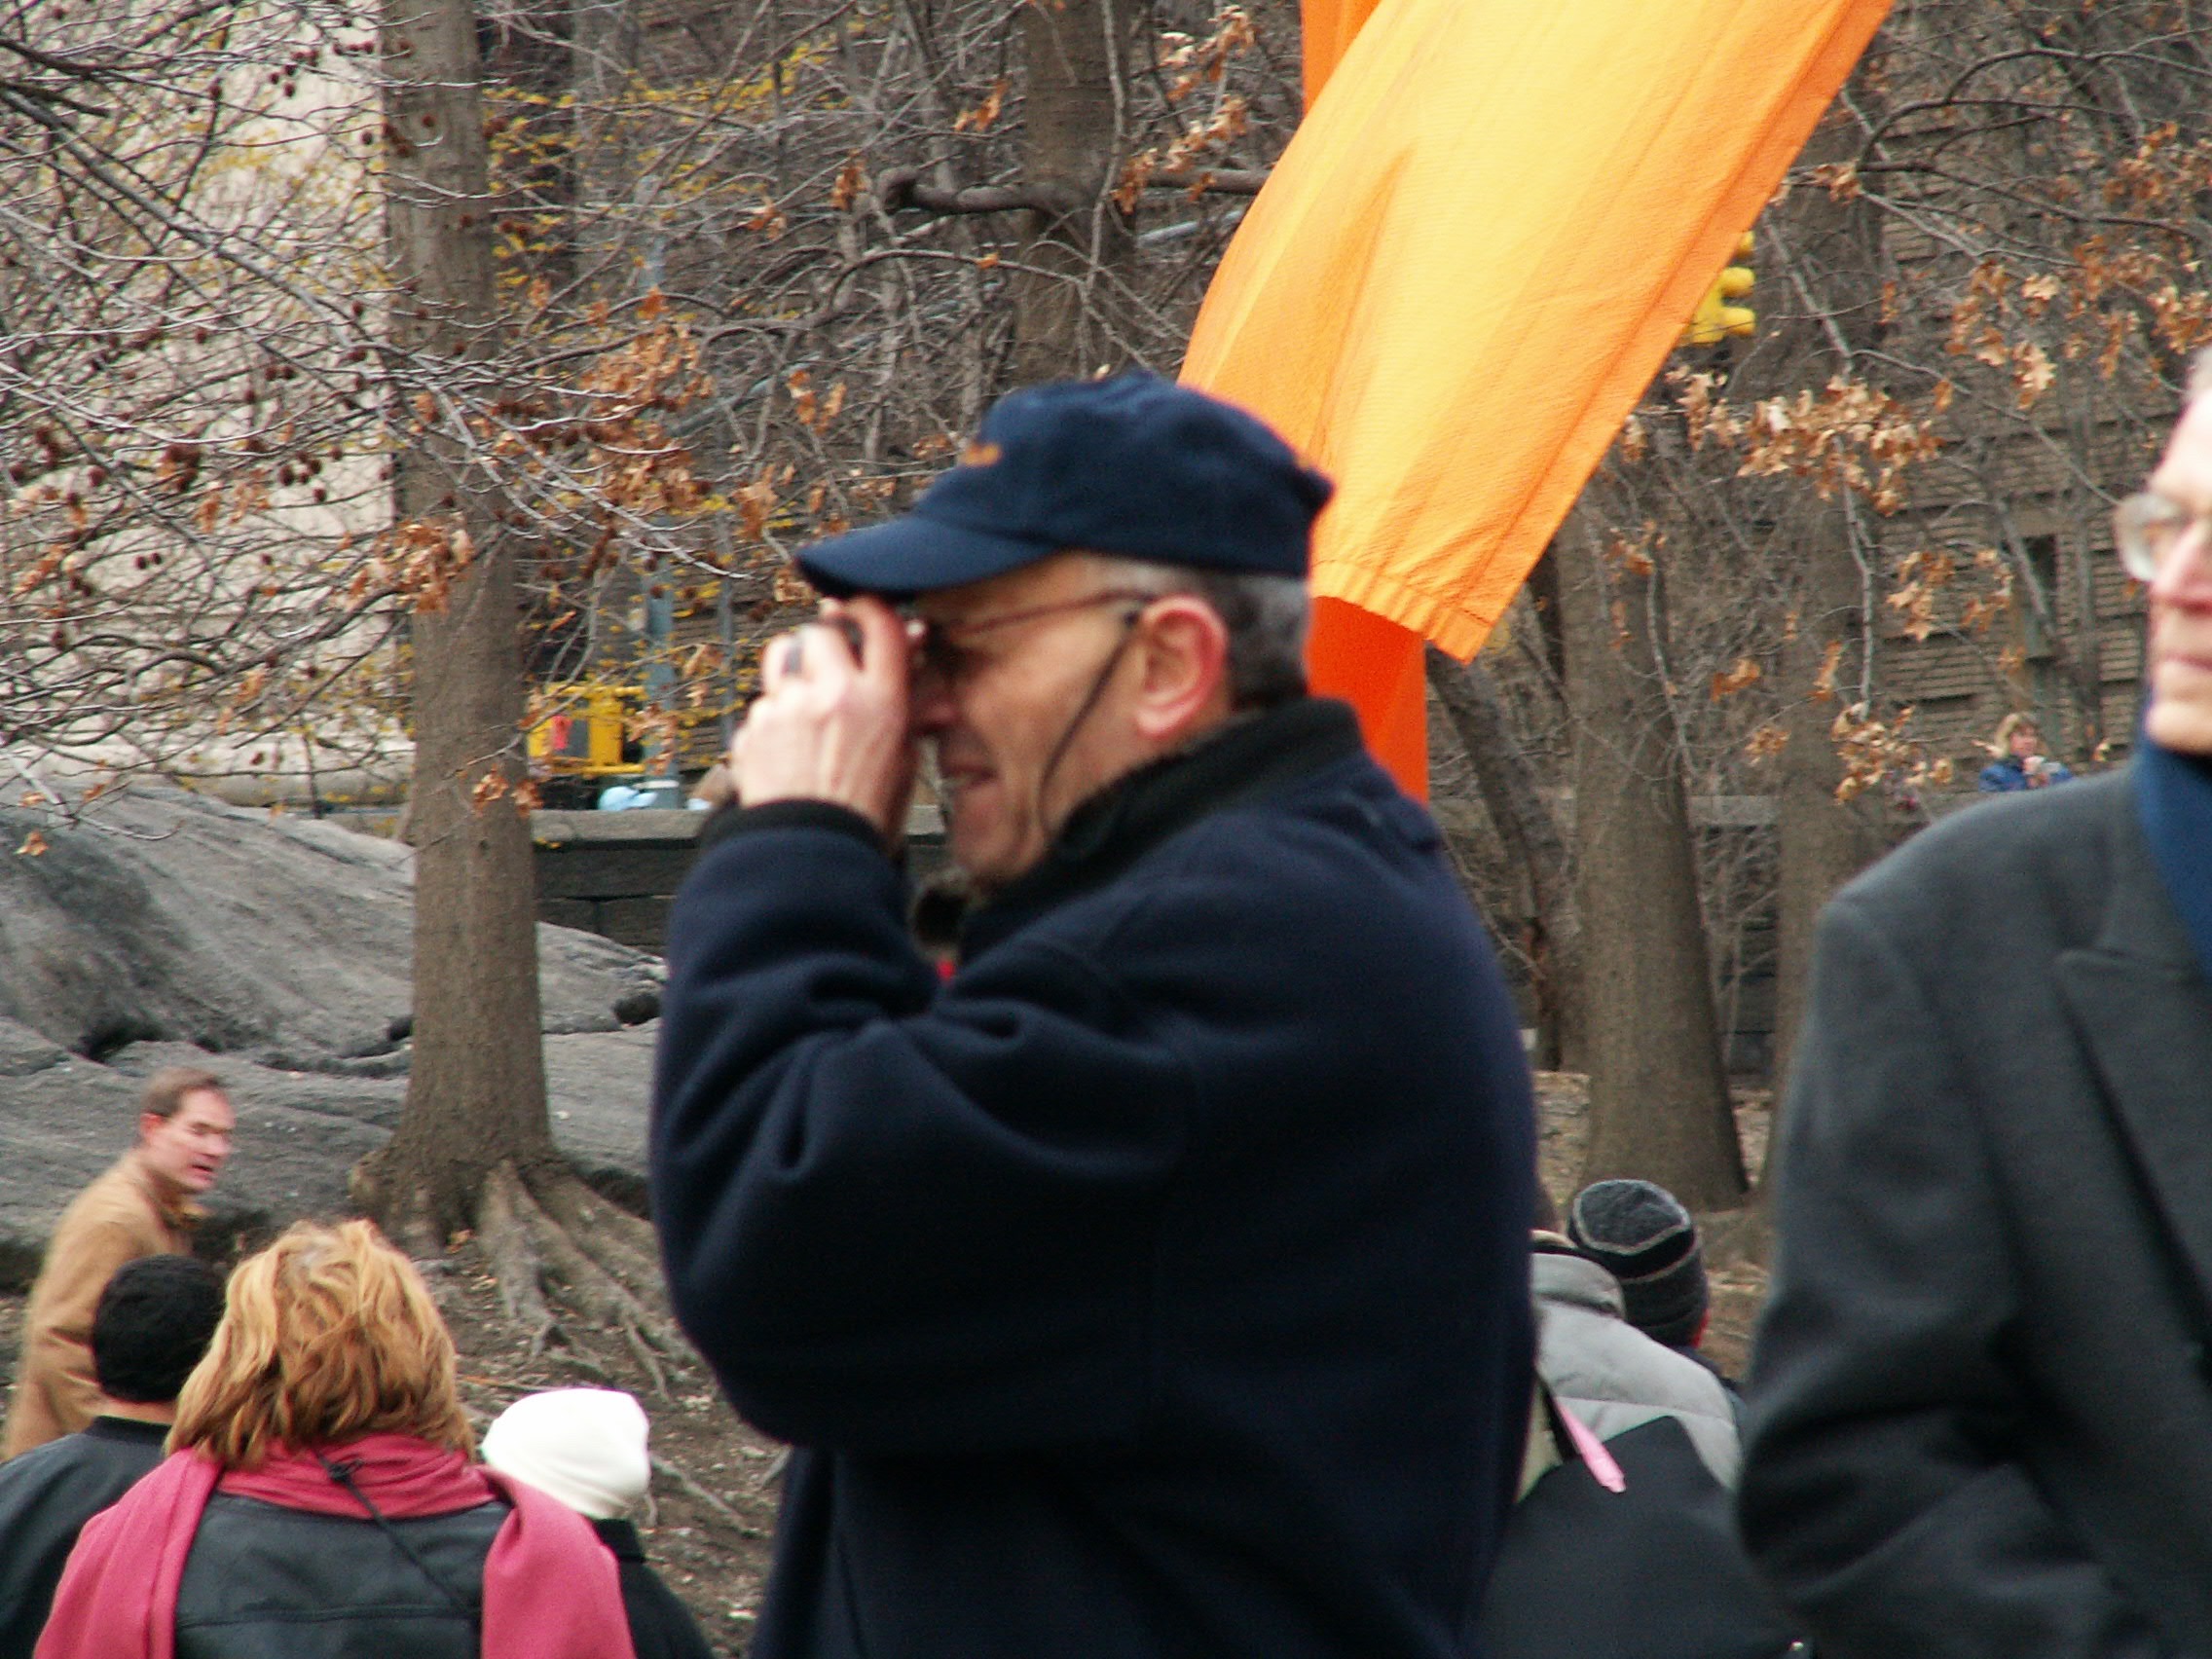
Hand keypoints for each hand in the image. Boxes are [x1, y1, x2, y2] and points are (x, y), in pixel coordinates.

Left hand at [731, 596, 914, 837]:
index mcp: (879, 702)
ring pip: (783, 654)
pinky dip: (774, 714)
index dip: (871, 607)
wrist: (812, 855)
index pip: (879, 623)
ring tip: (805, 694)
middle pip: (822, 629)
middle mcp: (830, 696)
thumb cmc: (864, 815)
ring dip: (795, 665)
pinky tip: (789, 744)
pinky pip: (763, 701)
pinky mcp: (753, 728)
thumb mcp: (904, 758)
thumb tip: (911, 658)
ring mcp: (786, 709)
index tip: (864, 609)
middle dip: (828, 640)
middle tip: (834, 663)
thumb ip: (905, 703)